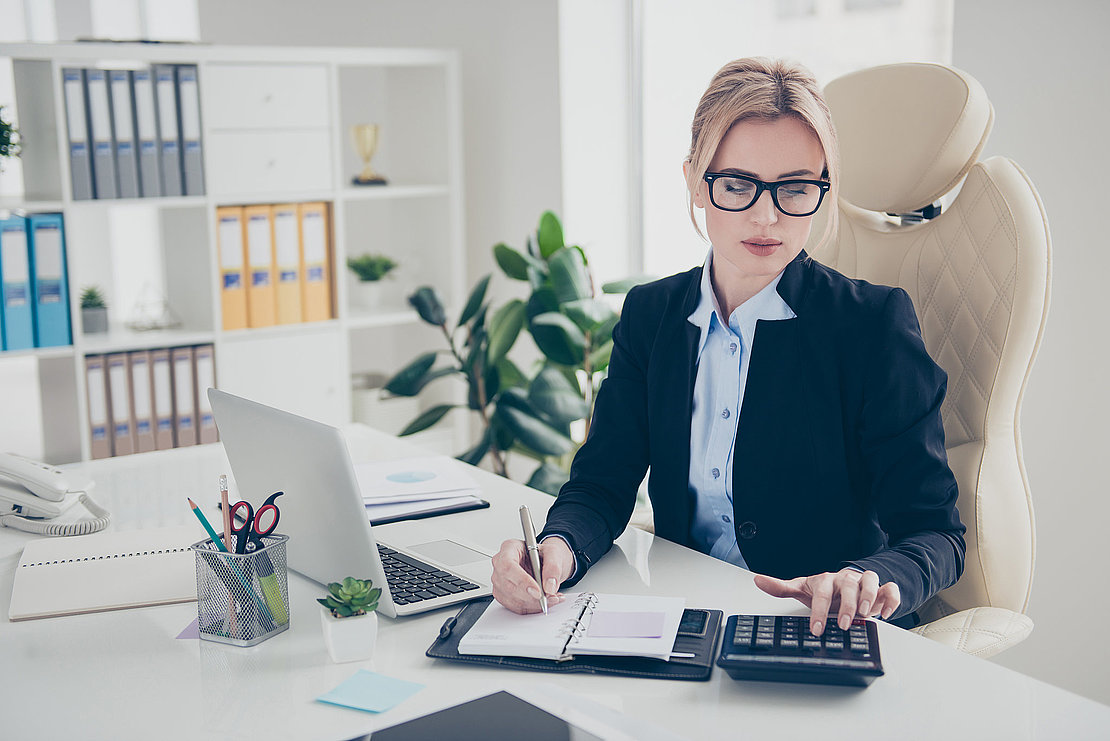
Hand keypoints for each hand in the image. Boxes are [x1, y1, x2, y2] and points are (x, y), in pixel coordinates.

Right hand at [491, 537, 574, 613]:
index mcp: (509, 548)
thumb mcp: (554, 553)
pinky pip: (516, 607)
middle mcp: (500, 564)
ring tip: (552, 598)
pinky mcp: (504, 595)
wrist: (545, 563)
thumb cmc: (544, 555)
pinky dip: (533, 608)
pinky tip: (545, 602)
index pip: (508, 566)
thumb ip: (553, 567)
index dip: (522, 581)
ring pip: (512, 599)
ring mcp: (500, 581)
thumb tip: (549, 586)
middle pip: (508, 585)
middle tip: (549, 597)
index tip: (538, 592)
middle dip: (530, 596)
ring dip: (534, 604)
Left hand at [753, 568, 900, 635]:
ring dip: (869, 598)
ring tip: (866, 616)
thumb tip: (757, 580)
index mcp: (826, 580)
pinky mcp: (881, 589)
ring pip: (871, 582)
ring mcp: (864, 582)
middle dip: (848, 606)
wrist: (846, 585)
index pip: (822, 592)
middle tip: (844, 625)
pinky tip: (887, 613)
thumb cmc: (824, 591)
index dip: (819, 610)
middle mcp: (846, 579)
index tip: (816, 629)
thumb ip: (781, 587)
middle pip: (849, 585)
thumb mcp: (802, 589)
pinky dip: (891, 599)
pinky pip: (891, 589)